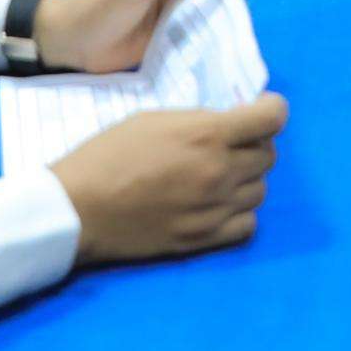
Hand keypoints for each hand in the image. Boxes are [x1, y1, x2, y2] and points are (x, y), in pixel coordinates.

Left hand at [32, 0, 245, 73]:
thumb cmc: (100, 6)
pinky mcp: (175, 31)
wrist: (71, 43)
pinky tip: (218, 45)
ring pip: (216, 2)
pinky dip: (216, 33)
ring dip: (227, 12)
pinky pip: (204, 27)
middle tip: (235, 12)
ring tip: (230, 30)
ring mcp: (177, 5)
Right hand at [50, 92, 286, 266]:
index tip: (261, 111)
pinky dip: (241, 212)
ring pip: (260, 190)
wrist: (79, 209)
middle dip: (255, 144)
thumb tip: (227, 125)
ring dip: (247, 178)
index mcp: (208, 135)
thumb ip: (198, 122)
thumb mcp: (154, 119)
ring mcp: (215, 209)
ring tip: (220, 175)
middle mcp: (220, 172)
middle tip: (230, 144)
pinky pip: (248, 224)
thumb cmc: (108, 155)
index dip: (271, 110)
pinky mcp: (204, 240)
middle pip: (268, 155)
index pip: (272, 118)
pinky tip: (220, 205)